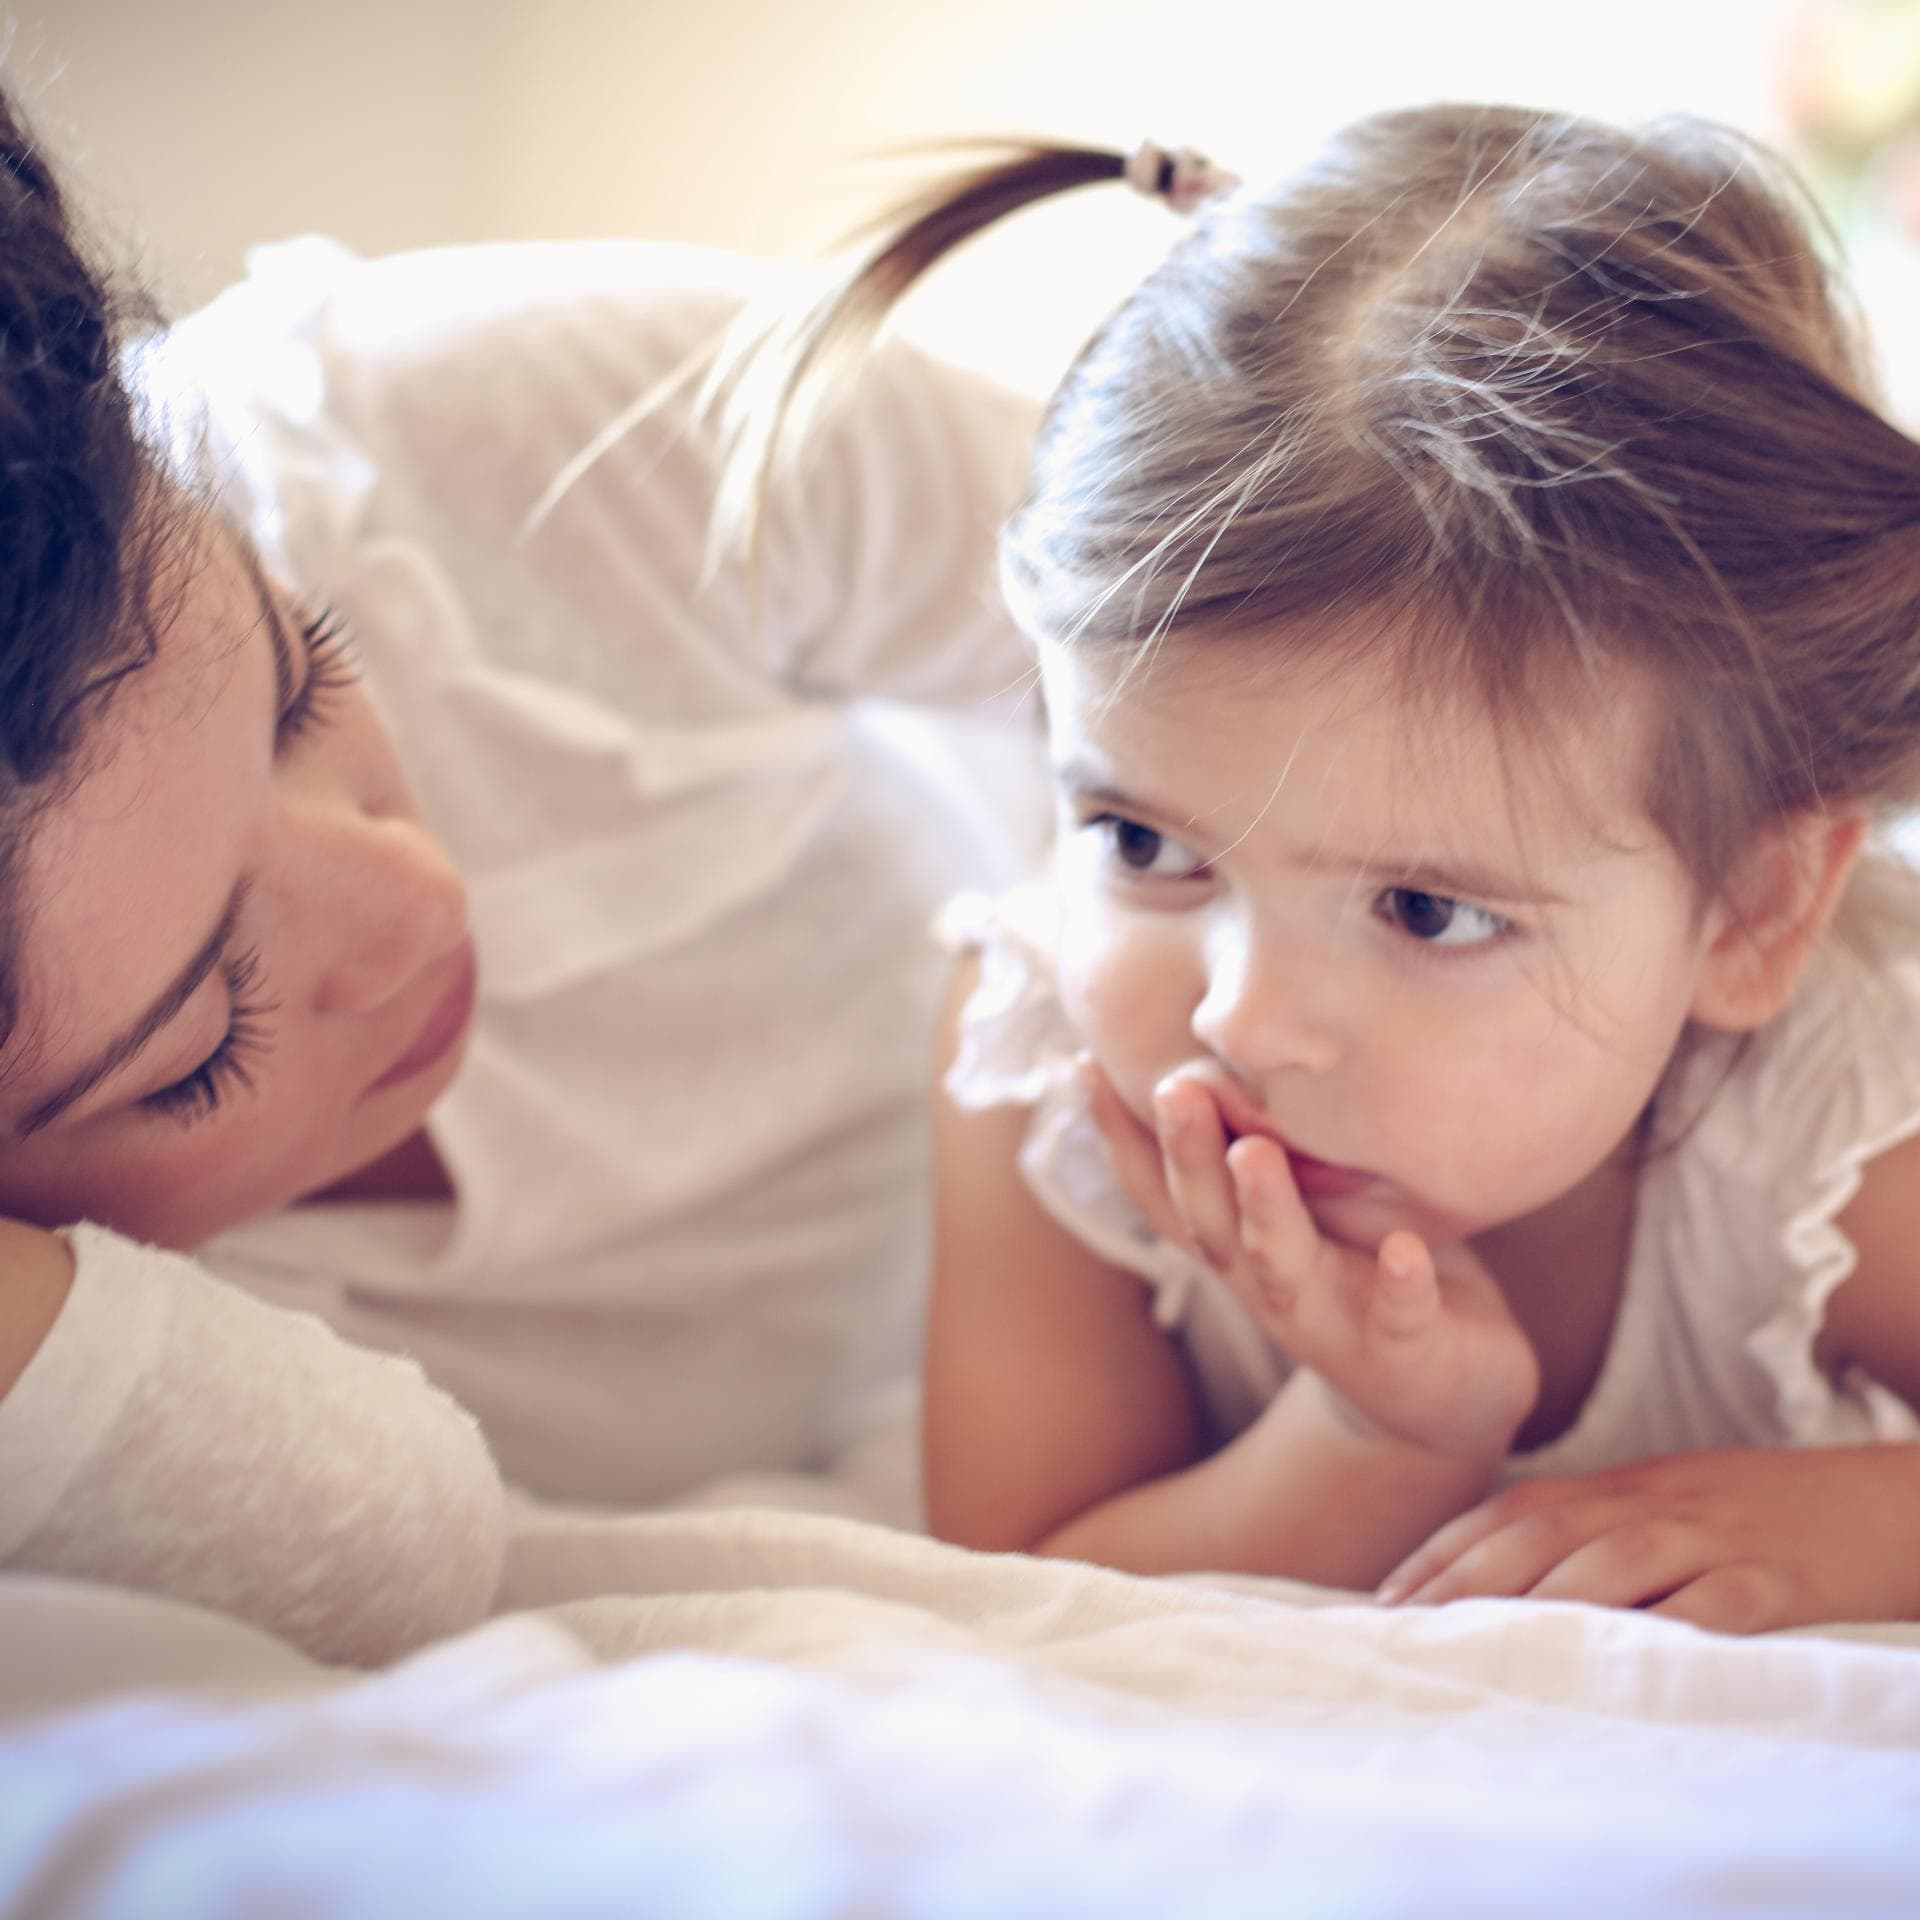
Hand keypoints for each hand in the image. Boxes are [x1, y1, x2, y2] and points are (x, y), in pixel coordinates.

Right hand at [1081, 1058, 1537, 1461]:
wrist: (1443, 1403)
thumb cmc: (1366, 1276)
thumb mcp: (1311, 1207)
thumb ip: (1266, 1143)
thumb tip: (1226, 1043)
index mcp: (1236, 1246)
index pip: (1161, 1188)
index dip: (1119, 1134)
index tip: (1085, 1063)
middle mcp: (1265, 1283)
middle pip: (1209, 1220)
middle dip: (1188, 1155)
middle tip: (1174, 1087)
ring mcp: (1331, 1319)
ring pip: (1282, 1266)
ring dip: (1265, 1211)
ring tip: (1255, 1151)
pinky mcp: (1402, 1349)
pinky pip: (1400, 1318)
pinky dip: (1400, 1286)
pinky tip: (1407, 1251)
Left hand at [1374, 1444, 1919, 1630]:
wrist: (1886, 1502)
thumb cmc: (1760, 1515)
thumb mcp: (1665, 1508)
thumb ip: (1591, 1536)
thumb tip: (1497, 1585)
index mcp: (1621, 1488)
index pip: (1511, 1512)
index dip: (1443, 1551)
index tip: (1383, 1601)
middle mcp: (1654, 1505)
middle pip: (1543, 1534)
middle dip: (1465, 1579)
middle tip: (1406, 1629)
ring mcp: (1716, 1540)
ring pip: (1618, 1561)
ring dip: (1546, 1602)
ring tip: (1487, 1645)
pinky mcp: (1780, 1582)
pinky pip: (1722, 1605)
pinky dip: (1673, 1628)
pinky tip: (1632, 1660)